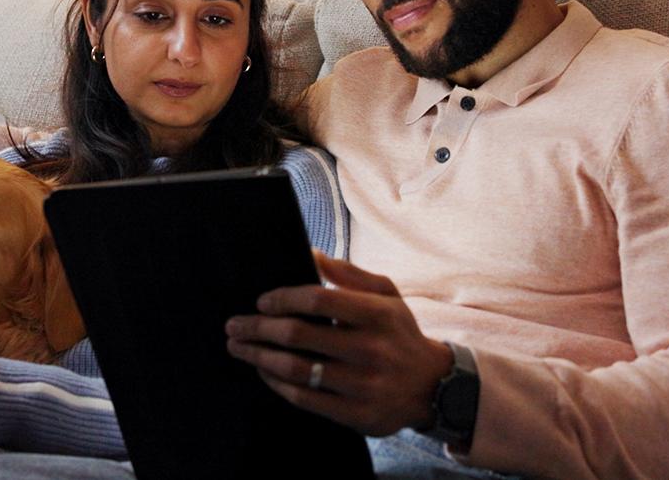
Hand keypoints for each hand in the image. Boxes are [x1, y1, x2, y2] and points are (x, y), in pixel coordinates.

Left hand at [225, 252, 452, 435]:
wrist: (433, 386)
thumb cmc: (399, 332)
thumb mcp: (386, 294)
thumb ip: (348, 274)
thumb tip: (310, 253)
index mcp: (378, 314)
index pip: (319, 300)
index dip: (284, 299)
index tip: (262, 301)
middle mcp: (372, 350)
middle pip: (300, 336)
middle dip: (258, 329)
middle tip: (234, 325)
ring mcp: (365, 385)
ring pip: (298, 370)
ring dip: (260, 357)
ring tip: (239, 348)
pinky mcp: (358, 415)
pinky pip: (306, 399)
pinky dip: (278, 383)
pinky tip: (264, 371)